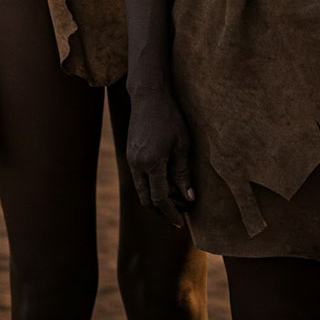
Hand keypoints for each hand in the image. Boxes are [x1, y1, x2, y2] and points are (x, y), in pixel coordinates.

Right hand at [127, 89, 194, 227]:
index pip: (159, 199)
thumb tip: (189, 198)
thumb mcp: (182, 144)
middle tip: (180, 211)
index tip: (181, 223)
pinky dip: (150, 186)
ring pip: (141, 190)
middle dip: (162, 210)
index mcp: (151, 163)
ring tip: (175, 199)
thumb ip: (183, 173)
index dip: (171, 212)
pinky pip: (138, 178)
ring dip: (155, 199)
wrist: (149, 96)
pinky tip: (165, 182)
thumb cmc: (170, 117)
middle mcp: (137, 164)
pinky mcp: (130, 153)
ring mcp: (130, 159)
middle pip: (146, 200)